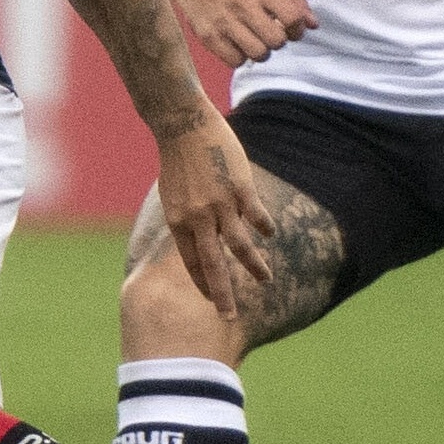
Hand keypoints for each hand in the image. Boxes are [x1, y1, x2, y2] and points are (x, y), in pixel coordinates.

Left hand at [154, 106, 274, 309]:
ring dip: (254, 266)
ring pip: (240, 246)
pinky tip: (270, 234)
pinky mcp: (240, 188)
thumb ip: (187, 221)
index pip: (193, 263)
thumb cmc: (178, 162)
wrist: (183, 126)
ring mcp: (220, 204)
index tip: (212, 301)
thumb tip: (201, 241)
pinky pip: (256, 216)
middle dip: (222, 294)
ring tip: (266, 280)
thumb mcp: (173, 197)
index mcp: (179, 223)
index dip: (203, 283)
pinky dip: (264, 226)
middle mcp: (199, 219)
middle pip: (213, 265)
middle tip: (228, 317)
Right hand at [167, 0, 315, 67]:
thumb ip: (293, 2)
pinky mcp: (209, 38)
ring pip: (258, 54)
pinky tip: (236, 45)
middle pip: (276, 41)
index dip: (297, 29)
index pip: (292, 17)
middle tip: (268, 35)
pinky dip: (240, 57)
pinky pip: (236, 61)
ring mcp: (224, 23)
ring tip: (253, 41)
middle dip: (277, 42)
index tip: (290, 29)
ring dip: (260, 52)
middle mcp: (242, 5)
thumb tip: (314, 25)